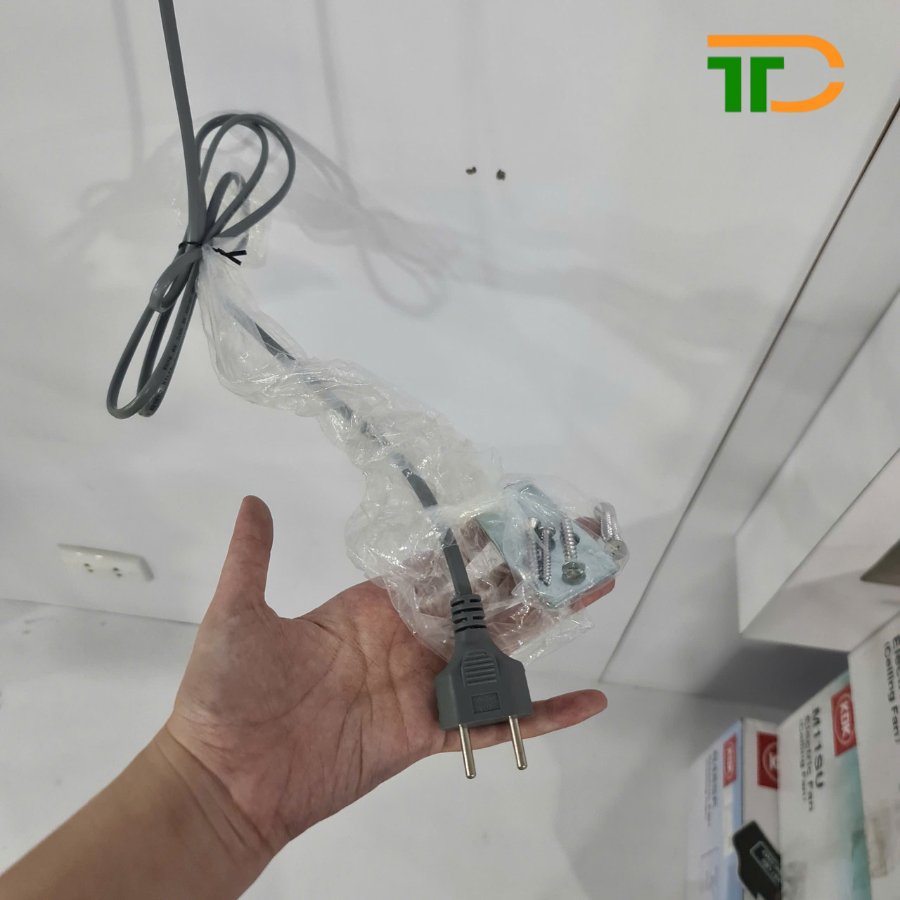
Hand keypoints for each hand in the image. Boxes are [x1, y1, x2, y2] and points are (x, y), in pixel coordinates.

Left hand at [165, 496, 611, 856]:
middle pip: (482, 601)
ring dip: (547, 625)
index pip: (439, 566)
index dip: (481, 542)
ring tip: (594, 593)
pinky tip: (585, 701)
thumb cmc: (227, 696)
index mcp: (372, 608)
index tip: (522, 515)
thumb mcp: (238, 615)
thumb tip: (253, 501)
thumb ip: (253, 558)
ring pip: (497, 651)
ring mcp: (421, 687)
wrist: (225, 779)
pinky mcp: (427, 732)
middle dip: (531, 571)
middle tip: (581, 543)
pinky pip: (491, 721)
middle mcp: (406, 641)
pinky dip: (539, 714)